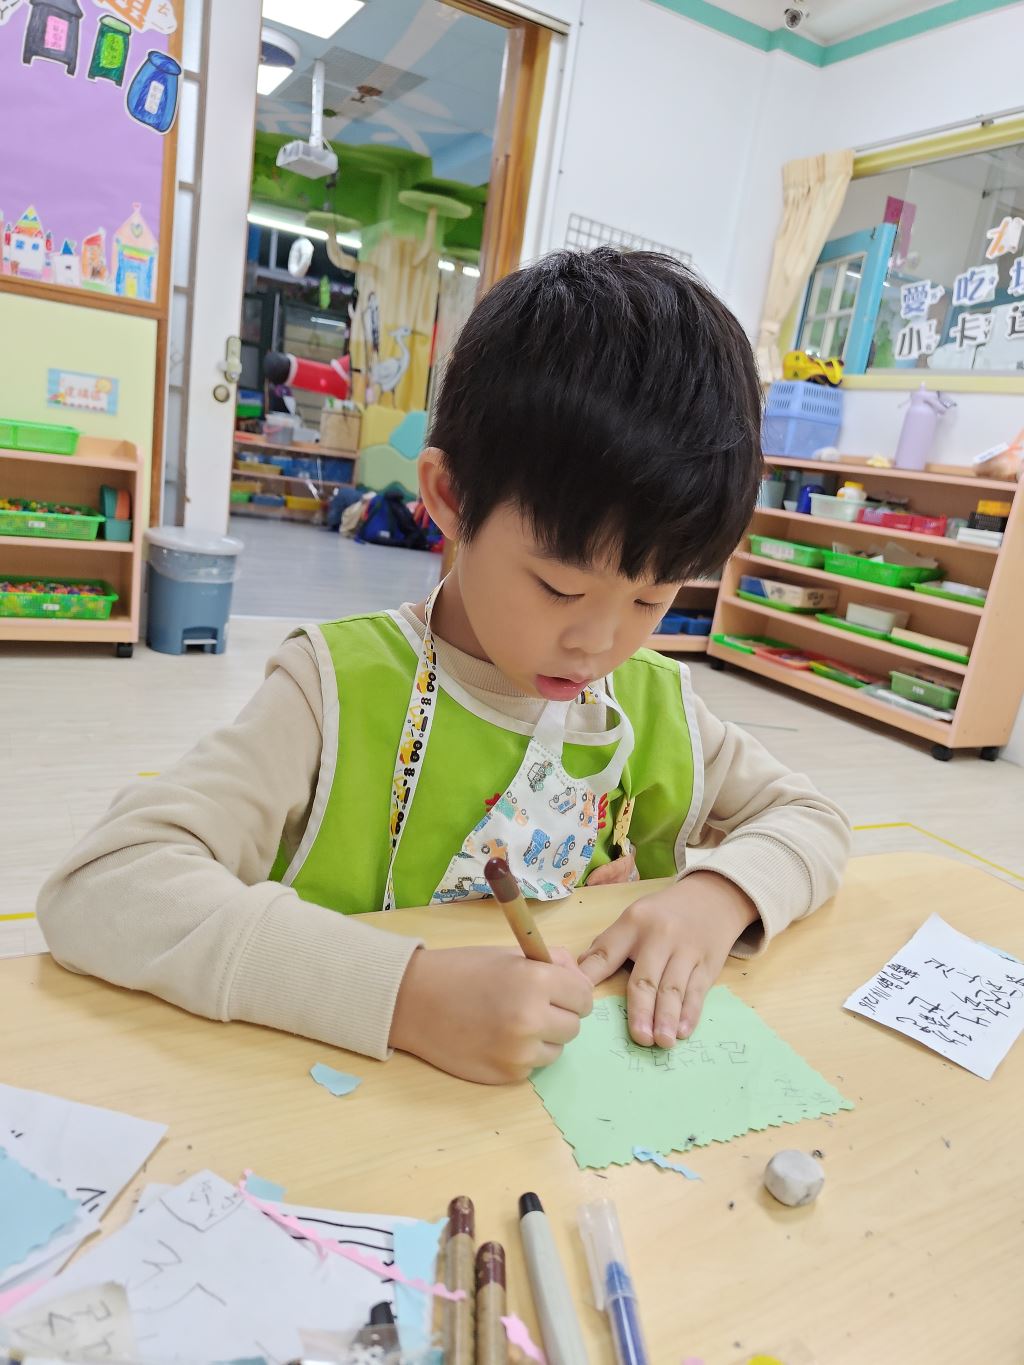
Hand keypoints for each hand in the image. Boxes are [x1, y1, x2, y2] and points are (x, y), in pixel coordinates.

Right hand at [389, 945, 592, 1084]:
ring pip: (556, 1050)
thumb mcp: (510, 955)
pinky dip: (522, 1055)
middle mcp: (532, 1020)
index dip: (572, 992)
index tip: (560, 991)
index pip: (584, 996)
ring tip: (511, 1022)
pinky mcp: (506, 1076)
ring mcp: (519, 1052)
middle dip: (559, 1015)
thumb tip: (582, 981)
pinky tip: (496, 1038)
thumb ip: (553, 963)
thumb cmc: (462, 970)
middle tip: (533, 1006)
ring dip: (543, 1039)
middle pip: (574, 1026)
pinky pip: (532, 1066)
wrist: (413, 1001)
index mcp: (536, 981)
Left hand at [577, 872, 757, 1048]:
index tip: (580, 999)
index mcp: (634, 923)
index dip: (592, 975)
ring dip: (667, 1017)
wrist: (713, 897)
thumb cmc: (664, 914)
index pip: (607, 952)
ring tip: (662, 1042)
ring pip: (674, 988)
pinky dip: (691, 1013)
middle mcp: (660, 936)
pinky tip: (683, 1030)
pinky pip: (698, 991)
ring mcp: (687, 951)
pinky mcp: (708, 964)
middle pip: (647, 978)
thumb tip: (578, 974)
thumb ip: (609, 944)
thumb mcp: (634, 917)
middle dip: (641, 1010)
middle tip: (639, 1038)